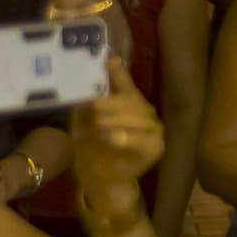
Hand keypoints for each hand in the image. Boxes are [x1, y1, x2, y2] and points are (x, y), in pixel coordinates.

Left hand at [69, 57, 163, 193]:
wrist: (99, 175)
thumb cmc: (91, 145)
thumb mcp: (81, 122)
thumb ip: (85, 105)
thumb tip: (84, 87)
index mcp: (126, 101)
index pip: (124, 83)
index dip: (118, 71)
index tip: (108, 60)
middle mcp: (143, 111)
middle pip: (132, 100)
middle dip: (112, 102)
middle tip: (94, 105)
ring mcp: (152, 128)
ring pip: (138, 118)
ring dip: (116, 120)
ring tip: (98, 125)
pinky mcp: (155, 147)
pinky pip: (143, 140)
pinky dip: (128, 138)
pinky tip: (114, 137)